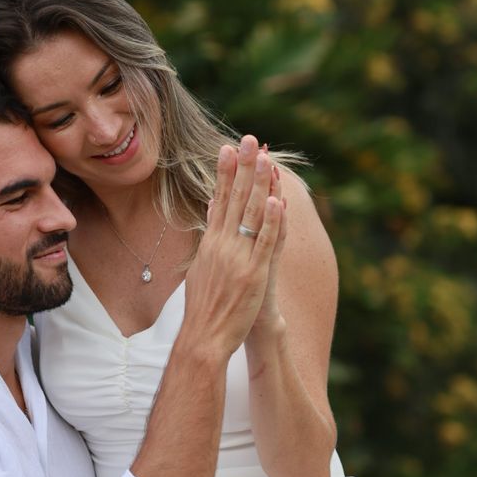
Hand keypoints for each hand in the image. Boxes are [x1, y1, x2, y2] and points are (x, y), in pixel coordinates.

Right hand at [184, 135, 285, 357]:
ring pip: (251, 215)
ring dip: (259, 185)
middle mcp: (223, 245)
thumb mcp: (201, 265)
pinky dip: (271, 222)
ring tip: (264, 158)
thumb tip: (211, 206)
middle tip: (248, 140)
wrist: (204, 337)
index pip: (219, 199)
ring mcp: (239, 258)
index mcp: (211, 242)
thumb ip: (209, 234)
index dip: (225, 172)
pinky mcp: (255, 273)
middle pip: (234, 199)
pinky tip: (275, 201)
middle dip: (242, 168)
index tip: (228, 147)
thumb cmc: (204, 305)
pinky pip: (265, 243)